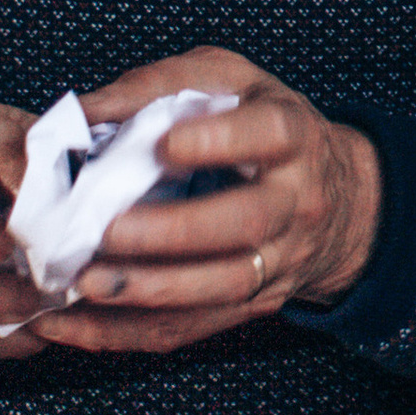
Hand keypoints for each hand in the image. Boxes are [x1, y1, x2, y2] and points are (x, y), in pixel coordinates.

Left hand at [31, 48, 382, 357]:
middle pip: (243, 221)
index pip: (268, 134)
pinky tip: (76, 323)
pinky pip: (194, 327)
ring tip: (84, 283)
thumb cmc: (262, 125)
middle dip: (170, 231)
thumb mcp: (229, 82)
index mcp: (292, 137)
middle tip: (104, 230)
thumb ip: (161, 85)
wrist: (339, 201)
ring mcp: (279, 259)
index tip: (165, 146)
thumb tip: (81, 112)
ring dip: (149, 290)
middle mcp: (295, 201)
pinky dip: (129, 332)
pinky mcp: (256, 303)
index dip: (219, 141)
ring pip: (222, 285)